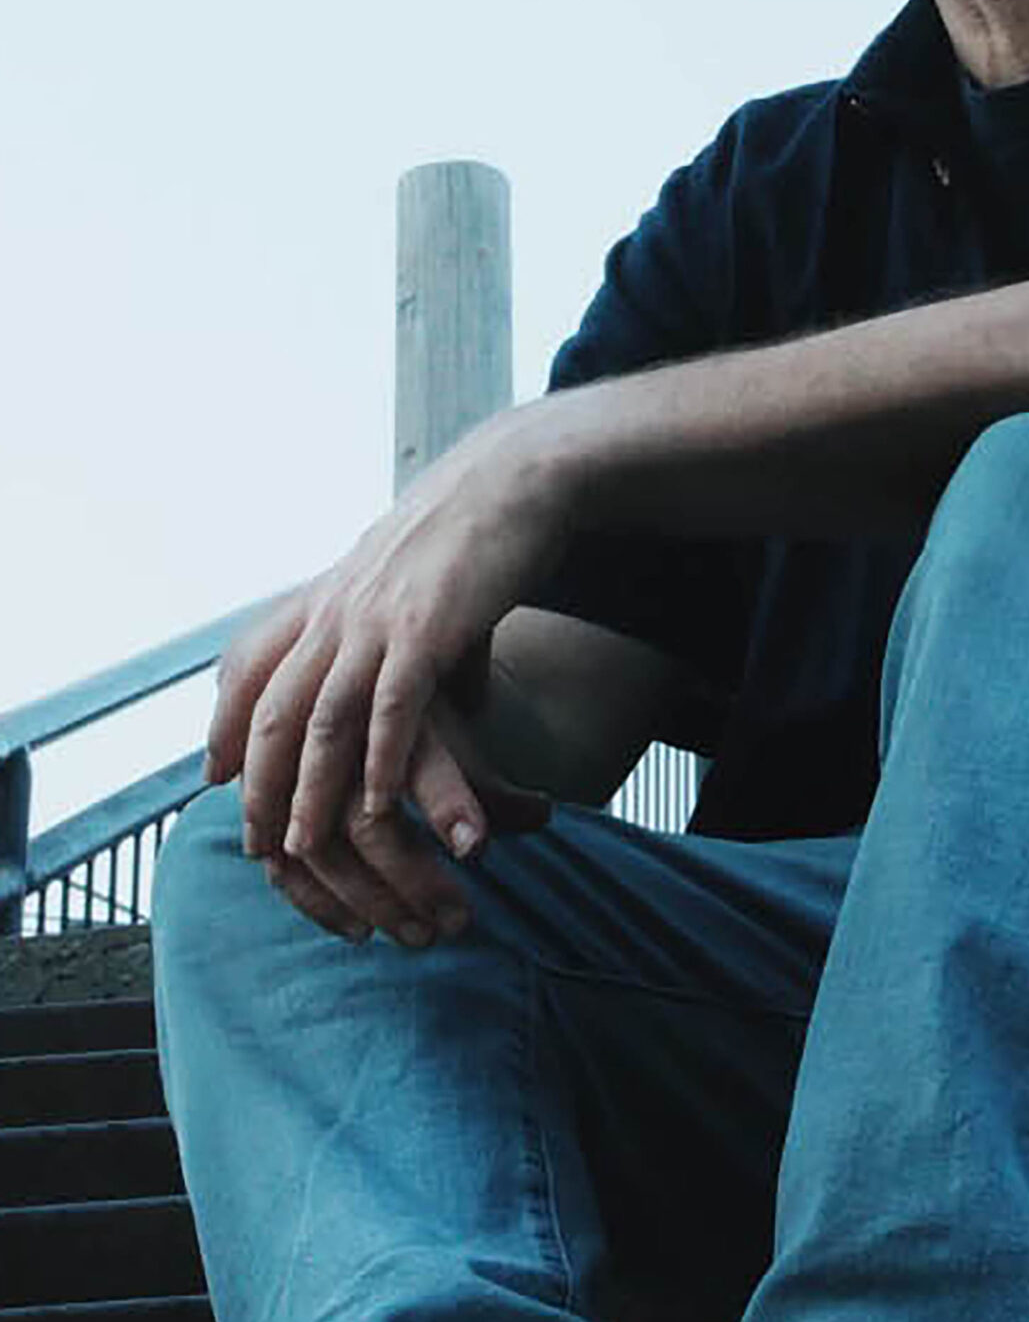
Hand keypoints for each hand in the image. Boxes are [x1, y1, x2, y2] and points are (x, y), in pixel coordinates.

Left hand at [206, 406, 564, 866]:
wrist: (519, 474)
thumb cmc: (483, 527)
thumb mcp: (431, 586)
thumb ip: (434, 647)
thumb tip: (466, 703)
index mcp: (330, 593)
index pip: (250, 662)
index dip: (226, 720)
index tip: (215, 773)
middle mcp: (338, 608)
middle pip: (275, 708)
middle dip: (260, 781)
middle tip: (255, 841)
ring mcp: (379, 619)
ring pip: (324, 720)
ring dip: (308, 791)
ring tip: (301, 847)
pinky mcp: (427, 629)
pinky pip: (391, 709)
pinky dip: (380, 764)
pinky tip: (379, 810)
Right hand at [260, 694, 551, 947]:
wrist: (342, 683)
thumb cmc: (412, 720)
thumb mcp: (458, 739)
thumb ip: (491, 785)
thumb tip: (543, 814)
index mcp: (392, 710)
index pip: (418, 761)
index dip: (448, 803)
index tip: (476, 848)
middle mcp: (338, 739)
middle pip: (366, 819)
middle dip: (412, 879)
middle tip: (457, 922)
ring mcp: (294, 773)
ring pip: (319, 850)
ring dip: (370, 902)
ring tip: (421, 937)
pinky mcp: (265, 805)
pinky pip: (284, 865)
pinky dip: (320, 904)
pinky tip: (361, 932)